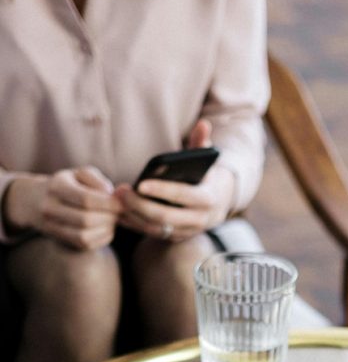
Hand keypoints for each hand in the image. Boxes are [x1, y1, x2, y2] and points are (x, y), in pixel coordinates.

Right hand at [4, 167, 120, 249]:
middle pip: (86, 220)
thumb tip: (113, 196)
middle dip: (109, 217)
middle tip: (119, 213)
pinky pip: (86, 245)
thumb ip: (98, 181)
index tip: (122, 203)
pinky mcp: (62, 240)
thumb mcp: (81, 174)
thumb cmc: (70, 184)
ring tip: (112, 219)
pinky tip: (106, 228)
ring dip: (106, 229)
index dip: (108, 203)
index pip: (86, 199)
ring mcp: (53, 227)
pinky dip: (102, 238)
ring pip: (84, 237)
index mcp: (56, 186)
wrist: (39, 200)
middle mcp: (50, 208)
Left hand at [114, 119, 234, 241]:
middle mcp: (199, 220)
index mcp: (208, 199)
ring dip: (134, 215)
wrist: (217, 205)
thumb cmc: (204, 177)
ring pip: (156, 228)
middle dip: (140, 205)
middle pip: (166, 217)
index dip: (162, 191)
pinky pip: (152, 234)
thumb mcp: (205, 161)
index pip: (184, 196)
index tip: (140, 183)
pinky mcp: (175, 237)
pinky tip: (119, 212)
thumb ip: (202, 143)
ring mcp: (186, 231)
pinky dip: (135, 224)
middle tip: (121, 191)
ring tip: (117, 199)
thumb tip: (204, 123)